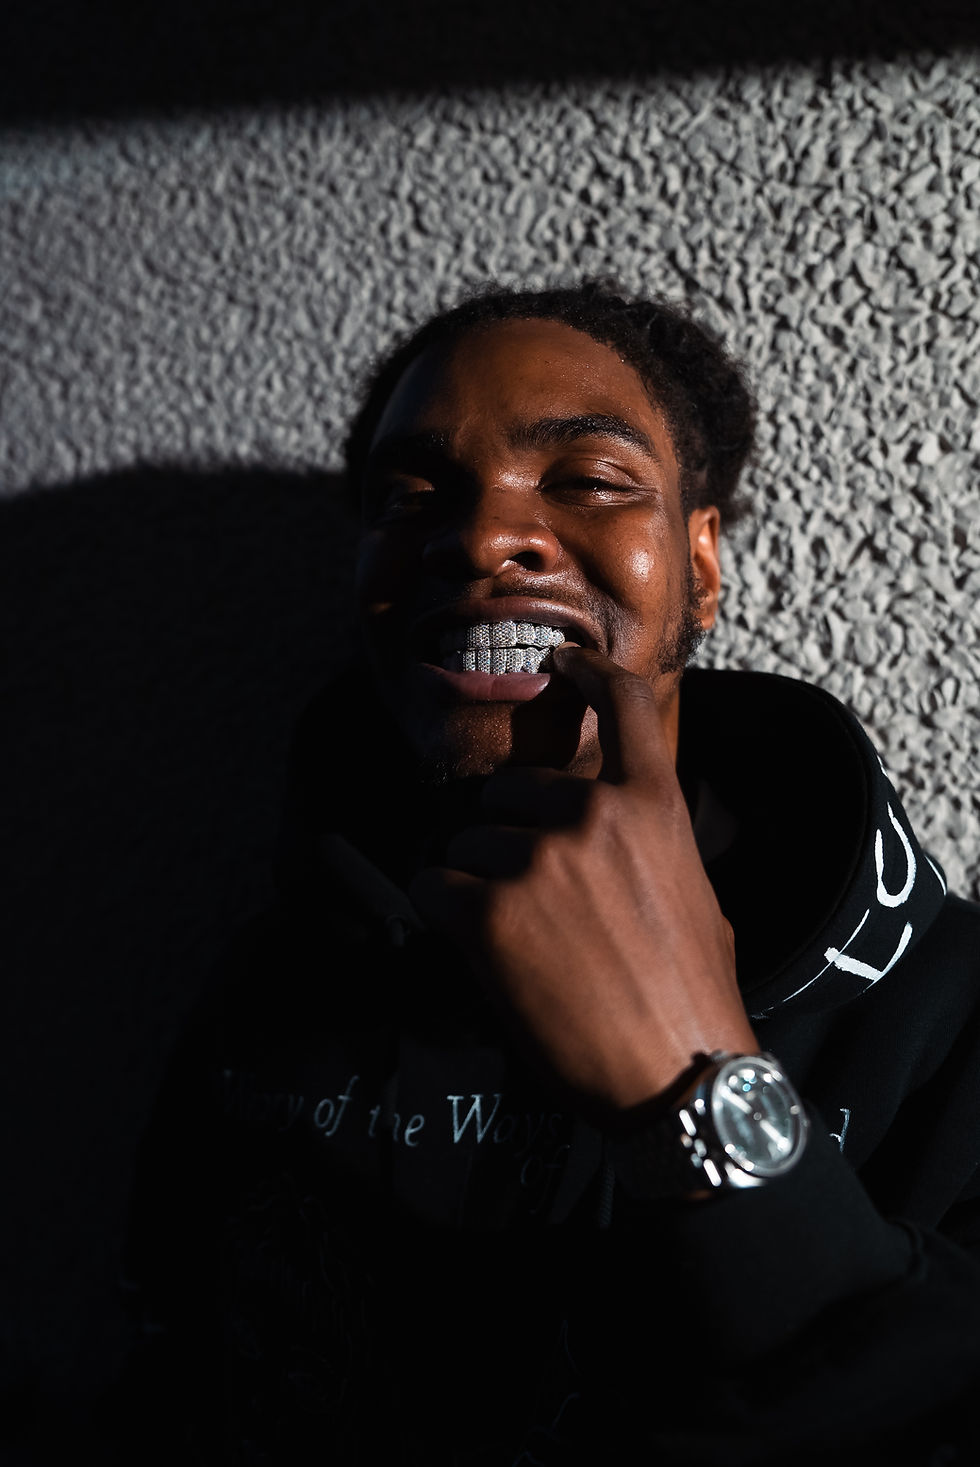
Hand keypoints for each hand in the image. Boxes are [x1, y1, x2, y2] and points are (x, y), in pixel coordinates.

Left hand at [409, 647, 756, 1114]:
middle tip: (539, 904)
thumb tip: (619, 833)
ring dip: (482, 883)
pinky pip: (435, 887)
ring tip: (524, 942)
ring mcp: (538, 861)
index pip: (621, 706)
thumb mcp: (694, 893)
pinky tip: (483, 953)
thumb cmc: (692, 993)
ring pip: (469, 843)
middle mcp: (592, 815)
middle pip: (510, 791)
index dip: (586, 673)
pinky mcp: (490, 912)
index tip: (561, 661)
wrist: (677, 1072)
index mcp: (652, 805)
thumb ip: (648, 842)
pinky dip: (446, 916)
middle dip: (511, 836)